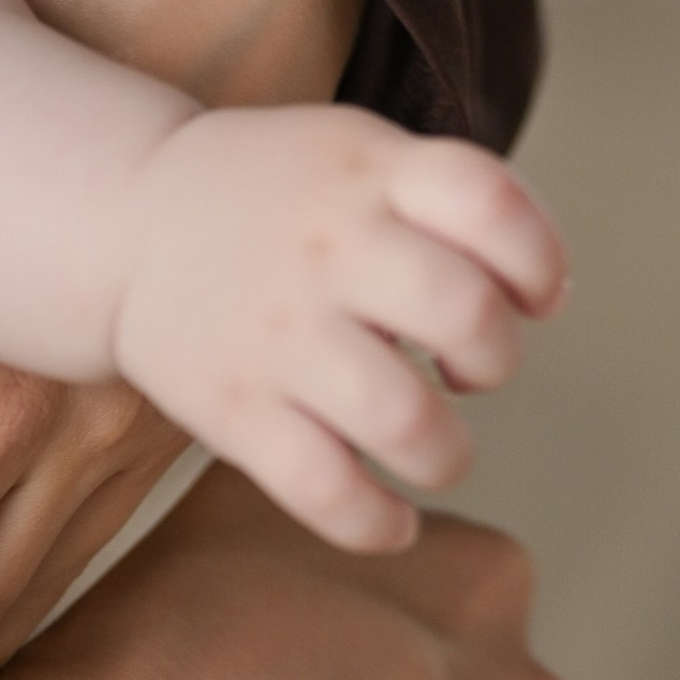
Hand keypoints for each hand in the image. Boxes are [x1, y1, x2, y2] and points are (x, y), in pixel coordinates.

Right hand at [109, 110, 565, 550]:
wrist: (129, 218)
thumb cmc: (282, 195)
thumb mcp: (363, 154)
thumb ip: (455, 201)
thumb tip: (550, 296)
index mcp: (371, 173)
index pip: (491, 202)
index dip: (540, 259)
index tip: (537, 298)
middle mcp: (330, 247)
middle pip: (463, 312)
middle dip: (496, 360)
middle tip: (472, 369)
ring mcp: (280, 331)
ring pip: (403, 418)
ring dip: (447, 453)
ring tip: (436, 448)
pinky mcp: (232, 408)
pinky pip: (324, 489)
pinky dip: (377, 524)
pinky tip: (394, 521)